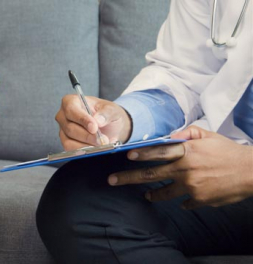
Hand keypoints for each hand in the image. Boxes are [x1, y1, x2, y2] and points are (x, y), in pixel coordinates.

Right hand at [55, 95, 131, 150]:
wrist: (109, 126)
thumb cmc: (106, 114)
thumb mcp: (112, 109)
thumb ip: (106, 113)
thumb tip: (98, 120)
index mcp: (70, 101)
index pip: (71, 110)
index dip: (82, 120)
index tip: (94, 128)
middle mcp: (63, 116)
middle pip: (70, 128)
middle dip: (87, 136)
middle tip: (103, 140)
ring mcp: (63, 130)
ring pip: (69, 141)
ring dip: (86, 146)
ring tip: (101, 146)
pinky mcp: (65, 142)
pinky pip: (70, 150)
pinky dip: (83, 151)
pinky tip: (94, 150)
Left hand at [108, 126, 252, 208]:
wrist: (252, 172)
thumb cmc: (228, 151)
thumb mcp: (208, 135)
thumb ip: (186, 133)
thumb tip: (169, 136)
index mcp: (187, 151)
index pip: (158, 151)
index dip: (141, 154)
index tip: (126, 156)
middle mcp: (185, 169)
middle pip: (151, 174)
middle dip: (128, 178)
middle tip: (112, 180)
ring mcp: (191, 187)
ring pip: (163, 192)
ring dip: (152, 194)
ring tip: (145, 195)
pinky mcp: (199, 200)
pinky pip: (184, 202)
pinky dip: (182, 199)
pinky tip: (184, 197)